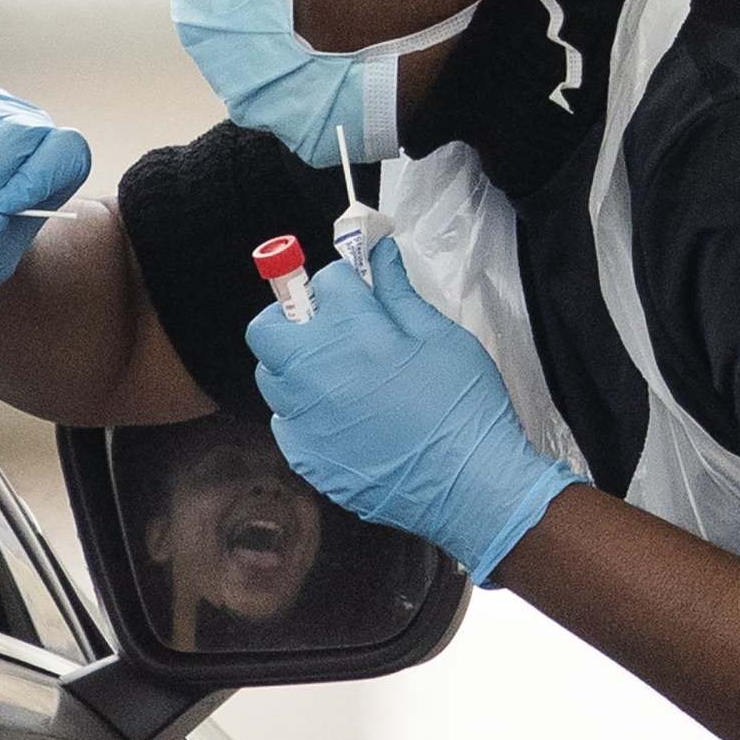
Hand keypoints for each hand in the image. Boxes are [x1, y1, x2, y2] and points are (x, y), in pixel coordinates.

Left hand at [246, 237, 579, 580]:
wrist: (470, 487)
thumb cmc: (464, 410)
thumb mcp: (441, 337)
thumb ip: (399, 293)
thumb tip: (379, 253)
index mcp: (354, 333)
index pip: (325, 281)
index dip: (344, 280)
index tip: (357, 289)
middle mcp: (316, 373)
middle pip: (269, 327)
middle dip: (292, 317)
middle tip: (327, 325)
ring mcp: (304, 419)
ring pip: (271, 376)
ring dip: (294, 365)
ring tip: (337, 374)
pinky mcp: (305, 457)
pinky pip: (285, 421)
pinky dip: (305, 412)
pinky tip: (343, 417)